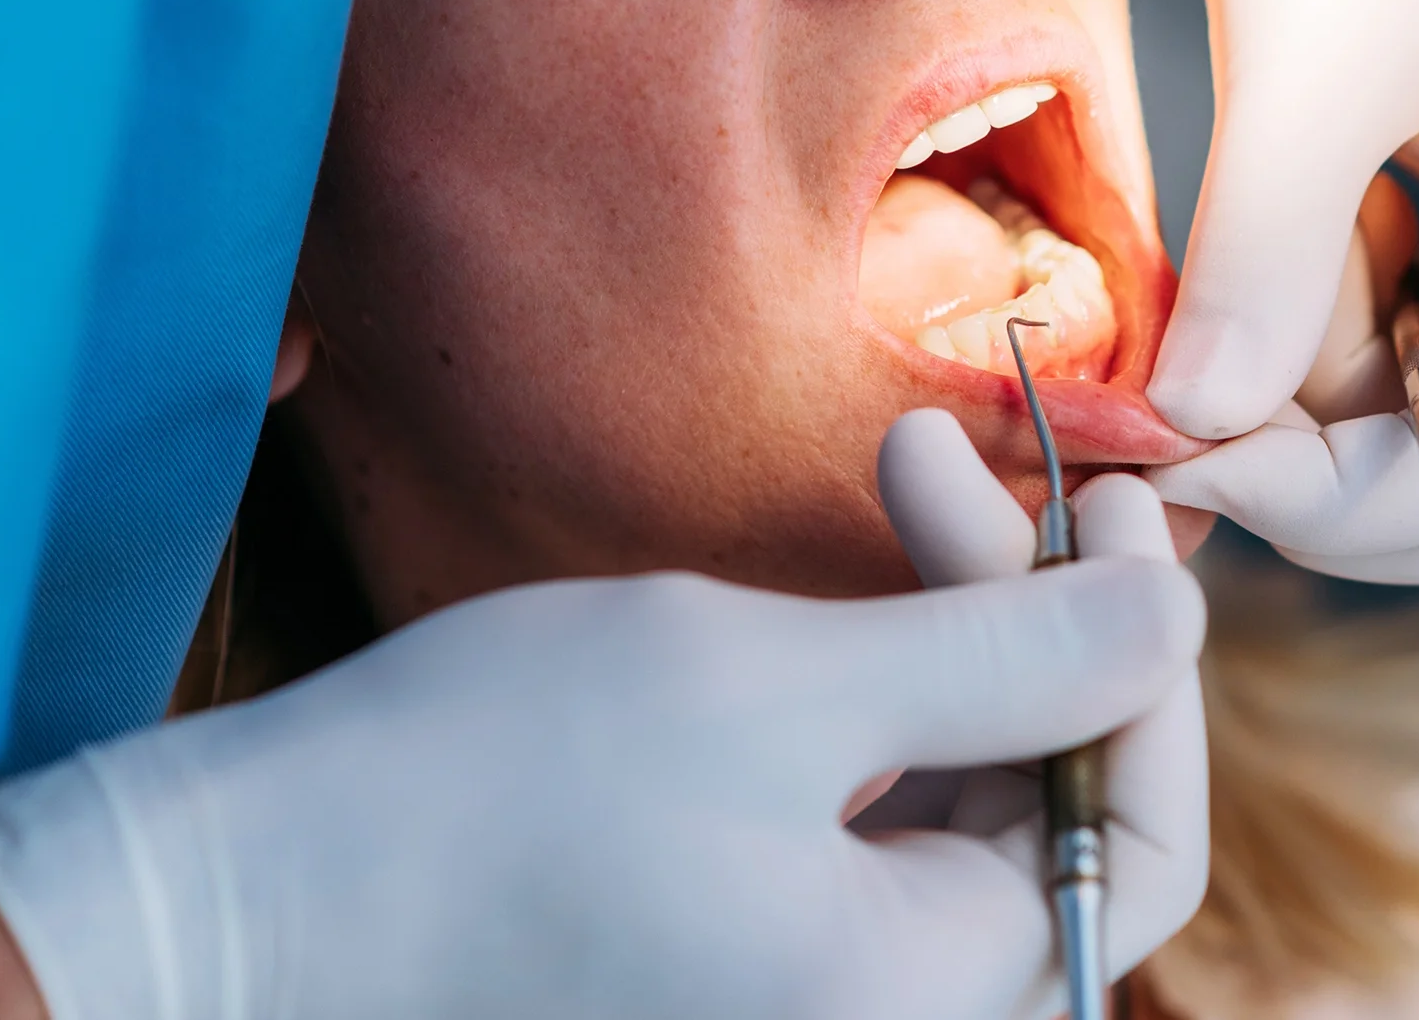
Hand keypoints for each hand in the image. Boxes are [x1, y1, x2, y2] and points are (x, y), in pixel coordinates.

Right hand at [0, 427, 1206, 1019]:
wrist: (236, 896)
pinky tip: (837, 578)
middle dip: (1029, 613)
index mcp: (926, 996)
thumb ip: (1016, 660)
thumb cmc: (489, 793)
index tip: (1121, 507)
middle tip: (958, 454)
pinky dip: (870, 690)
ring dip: (947, 627)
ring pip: (957, 791)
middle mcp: (882, 1010)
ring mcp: (805, 982)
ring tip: (894, 468)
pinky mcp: (734, 937)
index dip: (1151, 665)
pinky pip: (865, 812)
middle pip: (1049, 802)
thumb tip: (1182, 615)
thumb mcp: (784, 692)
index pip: (1142, 835)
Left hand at [1145, 0, 1418, 585]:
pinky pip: (1415, 354)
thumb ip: (1262, 262)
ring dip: (1306, 421)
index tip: (1174, 450)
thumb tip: (1189, 435)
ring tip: (1178, 344)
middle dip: (1330, 494)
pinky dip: (1311, 354)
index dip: (1328, 506)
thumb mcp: (1304, 53)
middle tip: (1177, 438)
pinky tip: (1229, 293)